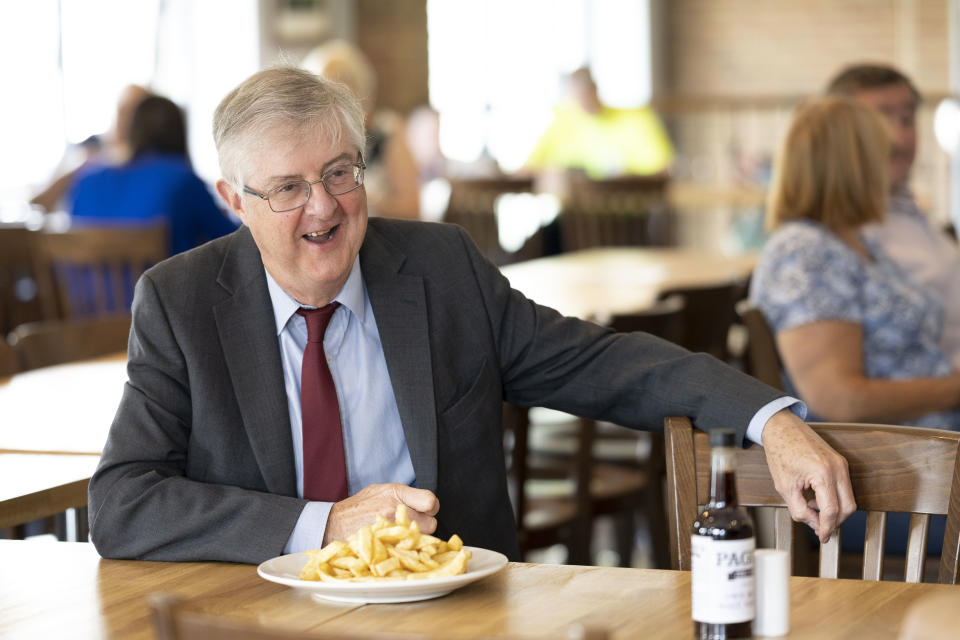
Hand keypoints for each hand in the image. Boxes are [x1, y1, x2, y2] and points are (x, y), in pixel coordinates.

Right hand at [323, 483, 438, 545]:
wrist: (334, 524)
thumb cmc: (359, 507)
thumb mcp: (381, 490)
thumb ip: (404, 495)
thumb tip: (425, 502)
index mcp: (396, 494)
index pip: (431, 502)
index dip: (430, 508)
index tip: (425, 510)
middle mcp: (394, 511)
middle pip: (431, 524)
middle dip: (424, 526)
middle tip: (410, 526)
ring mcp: (390, 531)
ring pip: (421, 540)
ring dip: (415, 540)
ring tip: (400, 537)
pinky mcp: (386, 548)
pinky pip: (409, 553)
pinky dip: (405, 552)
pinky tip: (396, 547)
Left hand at [761, 409, 855, 542]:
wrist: (781, 428)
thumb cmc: (780, 453)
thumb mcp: (785, 487)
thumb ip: (800, 510)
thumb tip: (814, 525)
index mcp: (823, 474)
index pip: (832, 511)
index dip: (827, 528)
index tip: (822, 537)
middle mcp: (838, 468)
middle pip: (848, 507)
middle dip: (835, 521)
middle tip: (819, 528)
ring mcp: (841, 463)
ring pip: (849, 498)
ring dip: (834, 510)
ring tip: (812, 509)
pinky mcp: (840, 462)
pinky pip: (844, 487)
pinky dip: (834, 498)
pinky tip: (815, 499)